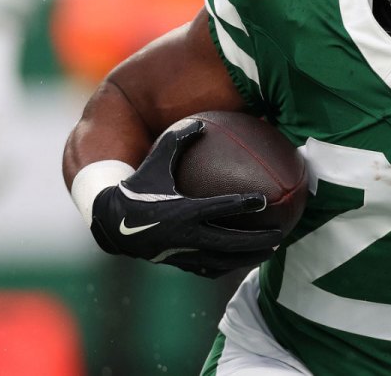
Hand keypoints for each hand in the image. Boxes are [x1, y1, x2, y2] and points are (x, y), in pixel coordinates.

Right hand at [88, 116, 283, 277]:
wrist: (110, 223)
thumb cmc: (138, 186)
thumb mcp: (156, 160)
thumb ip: (178, 140)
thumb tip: (201, 121)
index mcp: (182, 210)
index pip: (219, 208)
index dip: (243, 204)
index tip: (264, 200)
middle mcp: (185, 235)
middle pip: (230, 242)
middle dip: (257, 240)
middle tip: (280, 233)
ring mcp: (182, 253)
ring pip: (223, 260)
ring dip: (249, 257)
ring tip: (271, 250)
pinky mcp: (178, 263)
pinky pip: (209, 269)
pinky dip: (228, 265)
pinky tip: (243, 261)